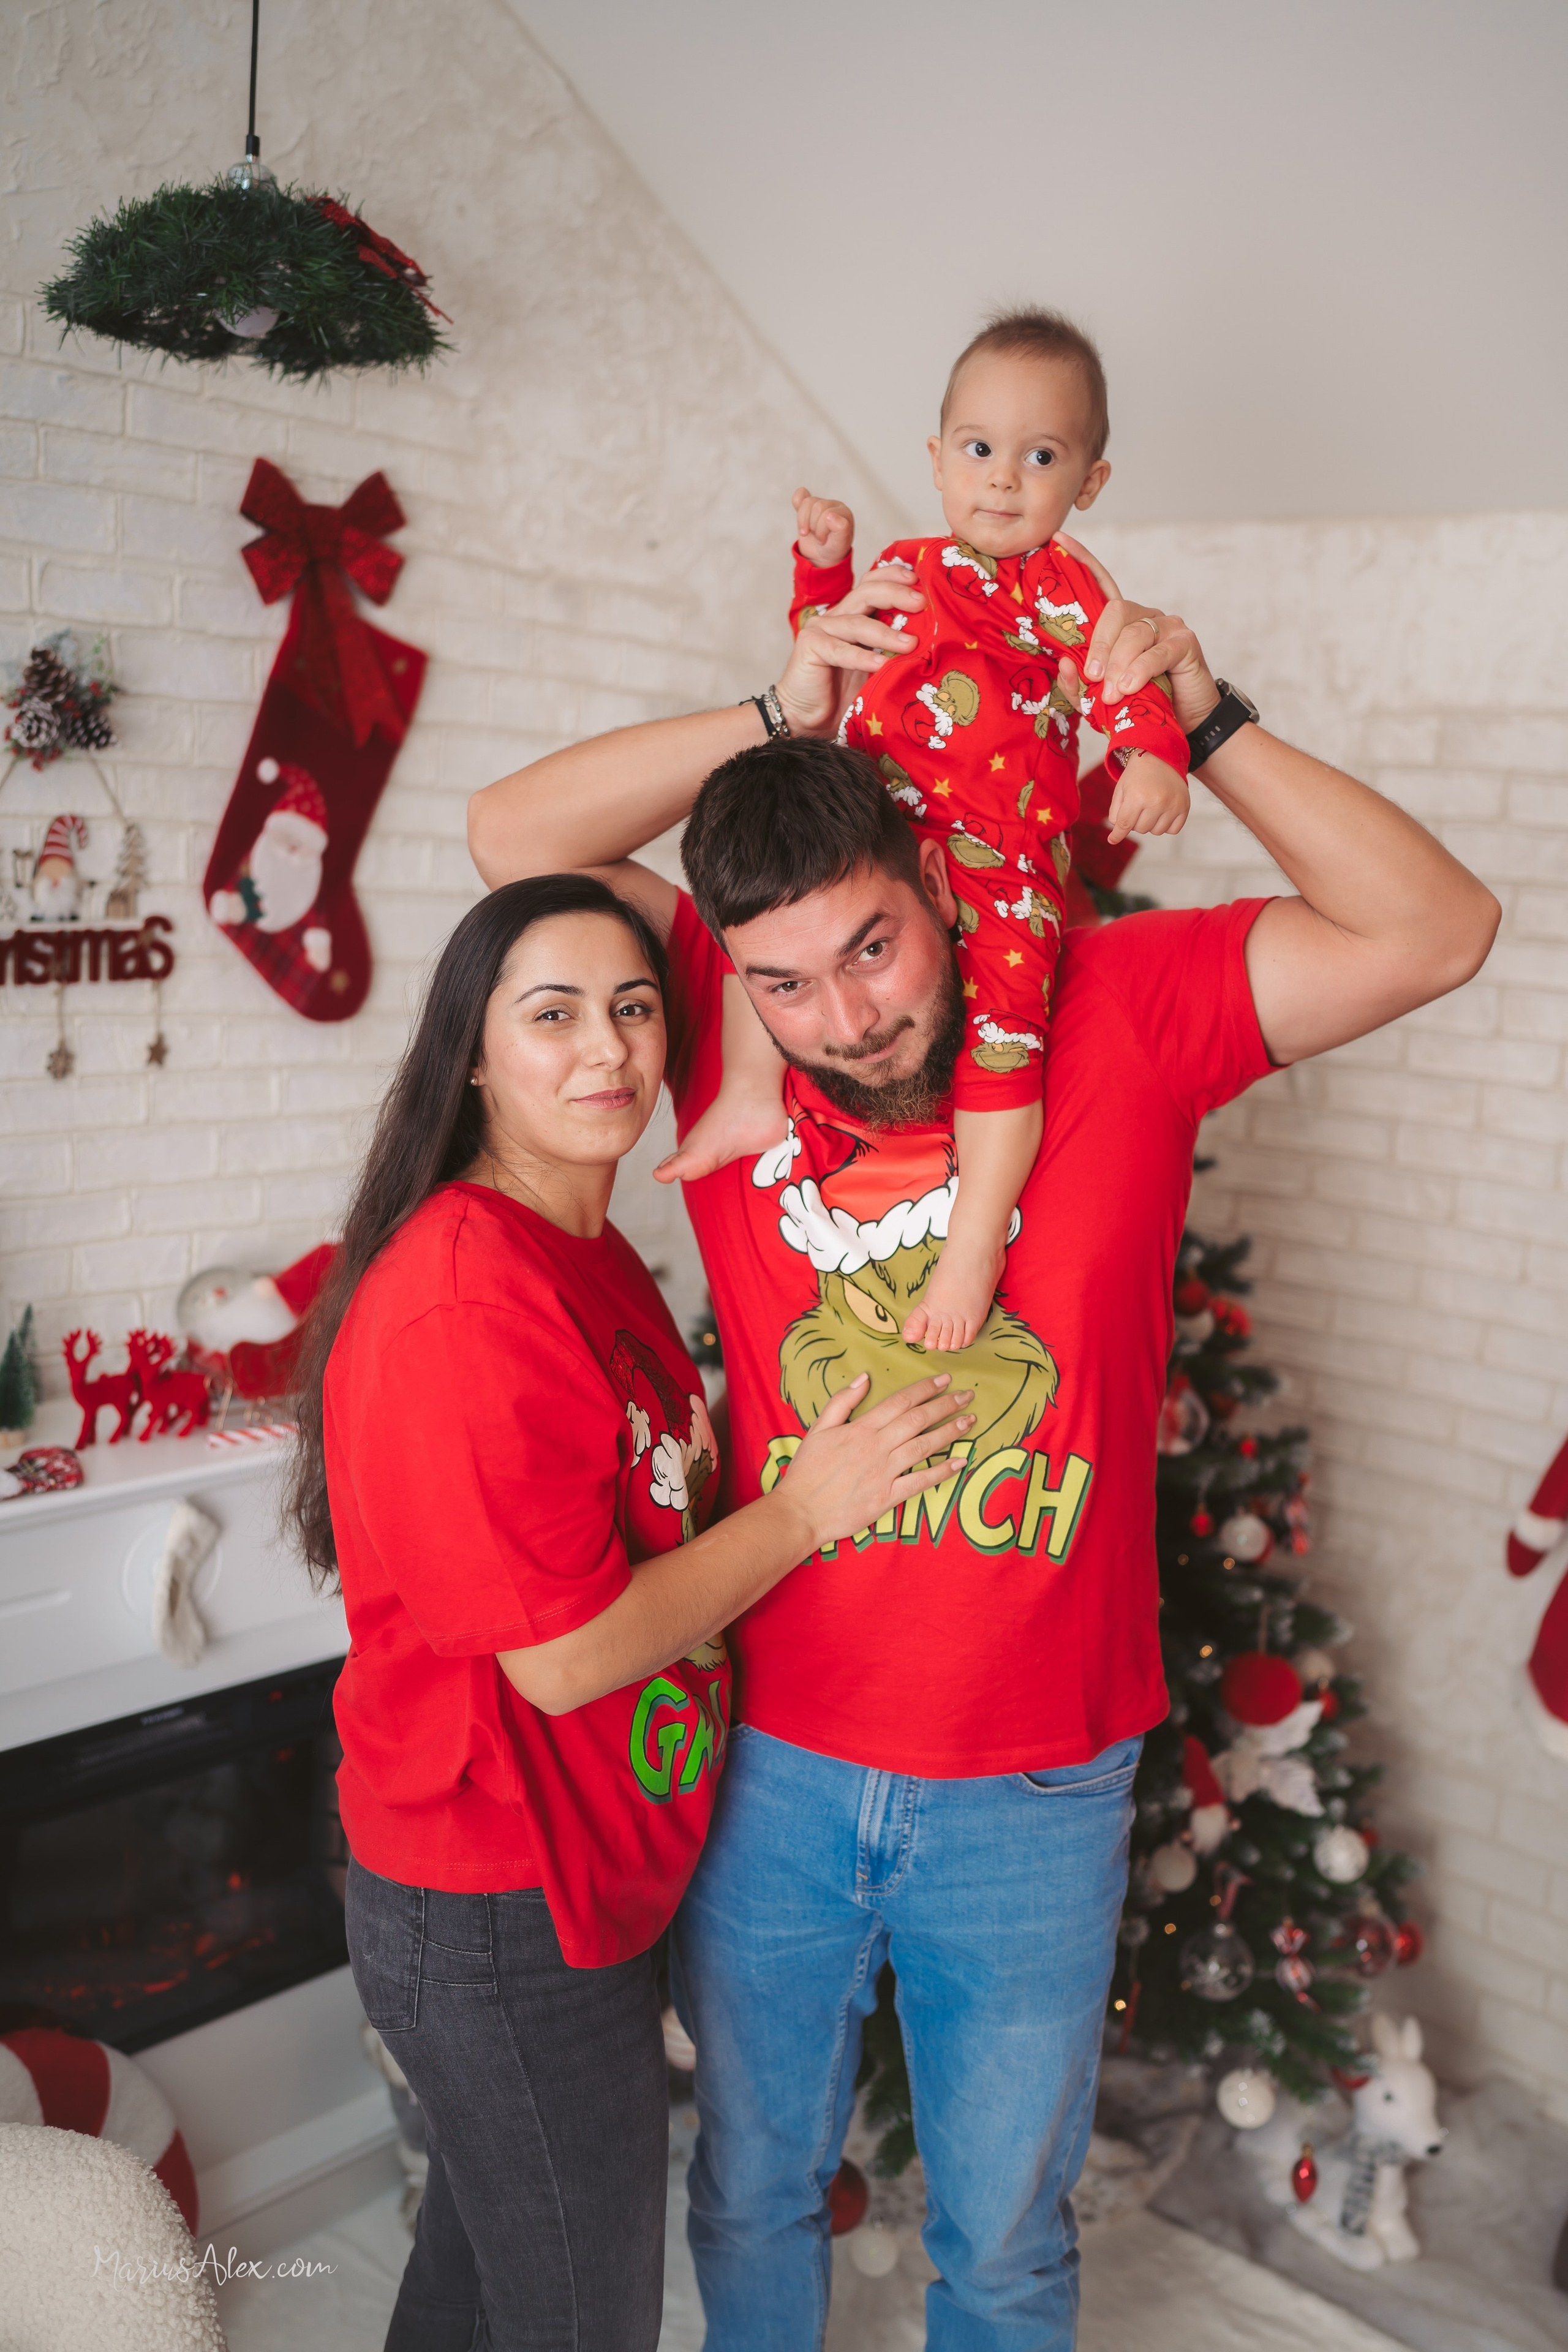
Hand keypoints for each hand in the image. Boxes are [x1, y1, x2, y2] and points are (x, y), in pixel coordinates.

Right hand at [773, 1372, 974, 1553]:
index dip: (925, 1389)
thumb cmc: (807, 1470)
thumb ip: (842, 1401)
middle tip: (967, 1396)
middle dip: (945, 1405)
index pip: (900, 1401)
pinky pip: (920, 1482)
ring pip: (923, 1446)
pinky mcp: (887, 1497)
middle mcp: (876, 1447)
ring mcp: (884, 1472)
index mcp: (861, 1428)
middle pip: (917, 1420)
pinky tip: (960, 1462)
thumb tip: (864, 1377)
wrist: (801, 1511)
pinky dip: (942, 1472)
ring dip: (949, 1432)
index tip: (945, 1380)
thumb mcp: (818, 1428)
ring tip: (969, 1421)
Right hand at [775, 560, 923, 736]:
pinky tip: (881, 664)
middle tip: (921, 603)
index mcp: (855, 614)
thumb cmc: (846, 694)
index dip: (894, 576)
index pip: (873, 583)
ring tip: (910, 644)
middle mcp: (838, 616)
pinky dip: (862, 657)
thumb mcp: (878, 666)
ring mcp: (821, 629)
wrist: (810, 719)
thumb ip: (895, 649)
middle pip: (867, 592)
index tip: (919, 580)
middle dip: (896, 594)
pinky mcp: (810, 646)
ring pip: (857, 623)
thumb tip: (934, 641)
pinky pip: (840, 650)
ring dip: (886, 633)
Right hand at [793, 487, 854, 567]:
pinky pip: (800, 495)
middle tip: (818, 538)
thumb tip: (830, 514)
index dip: (821, 530)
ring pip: (806, 503)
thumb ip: (841, 529)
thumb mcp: (840, 544)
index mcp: (843, 512)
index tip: (824, 541)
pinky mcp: (808, 506)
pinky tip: (798, 510)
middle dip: (814, 526)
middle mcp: (833, 505)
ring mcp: (820, 504)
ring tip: (810, 532)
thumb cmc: (833, 549)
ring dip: (804, 522)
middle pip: (817, 507)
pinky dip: (797, 501)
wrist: (822, 556)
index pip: (827, 513)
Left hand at [1053, 532, 1220, 730]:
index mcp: (1120, 624)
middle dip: (1099, 645)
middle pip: (1115, 611)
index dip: (1082, 562)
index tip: (1058, 542)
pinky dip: (1140, 670)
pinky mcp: (1185, 641)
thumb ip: (1077, 686)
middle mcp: (1143, 617)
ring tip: (1113, 694)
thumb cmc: (1138, 706)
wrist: (1182, 724)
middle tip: (1093, 676)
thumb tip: (1064, 664)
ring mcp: (1167, 625)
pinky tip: (1131, 688)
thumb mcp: (1098, 700)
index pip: (1100, 586)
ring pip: (1134, 633)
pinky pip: (1158, 651)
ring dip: (1119, 665)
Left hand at [1105, 750, 1189, 844]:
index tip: (1113, 839)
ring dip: (1151, 824)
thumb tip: (1115, 835)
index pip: (1125, 824)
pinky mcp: (1184, 807)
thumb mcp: (1121, 790)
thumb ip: (1116, 813)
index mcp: (1137, 796)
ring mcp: (1172, 805)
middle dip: (1136, 821)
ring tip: (1151, 807)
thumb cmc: (1137, 776)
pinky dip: (1166, 825)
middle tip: (1139, 806)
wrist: (1160, 758)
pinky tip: (1163, 812)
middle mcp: (1157, 802)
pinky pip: (1173, 830)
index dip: (1117, 834)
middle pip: (1141, 829)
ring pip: (1156, 832)